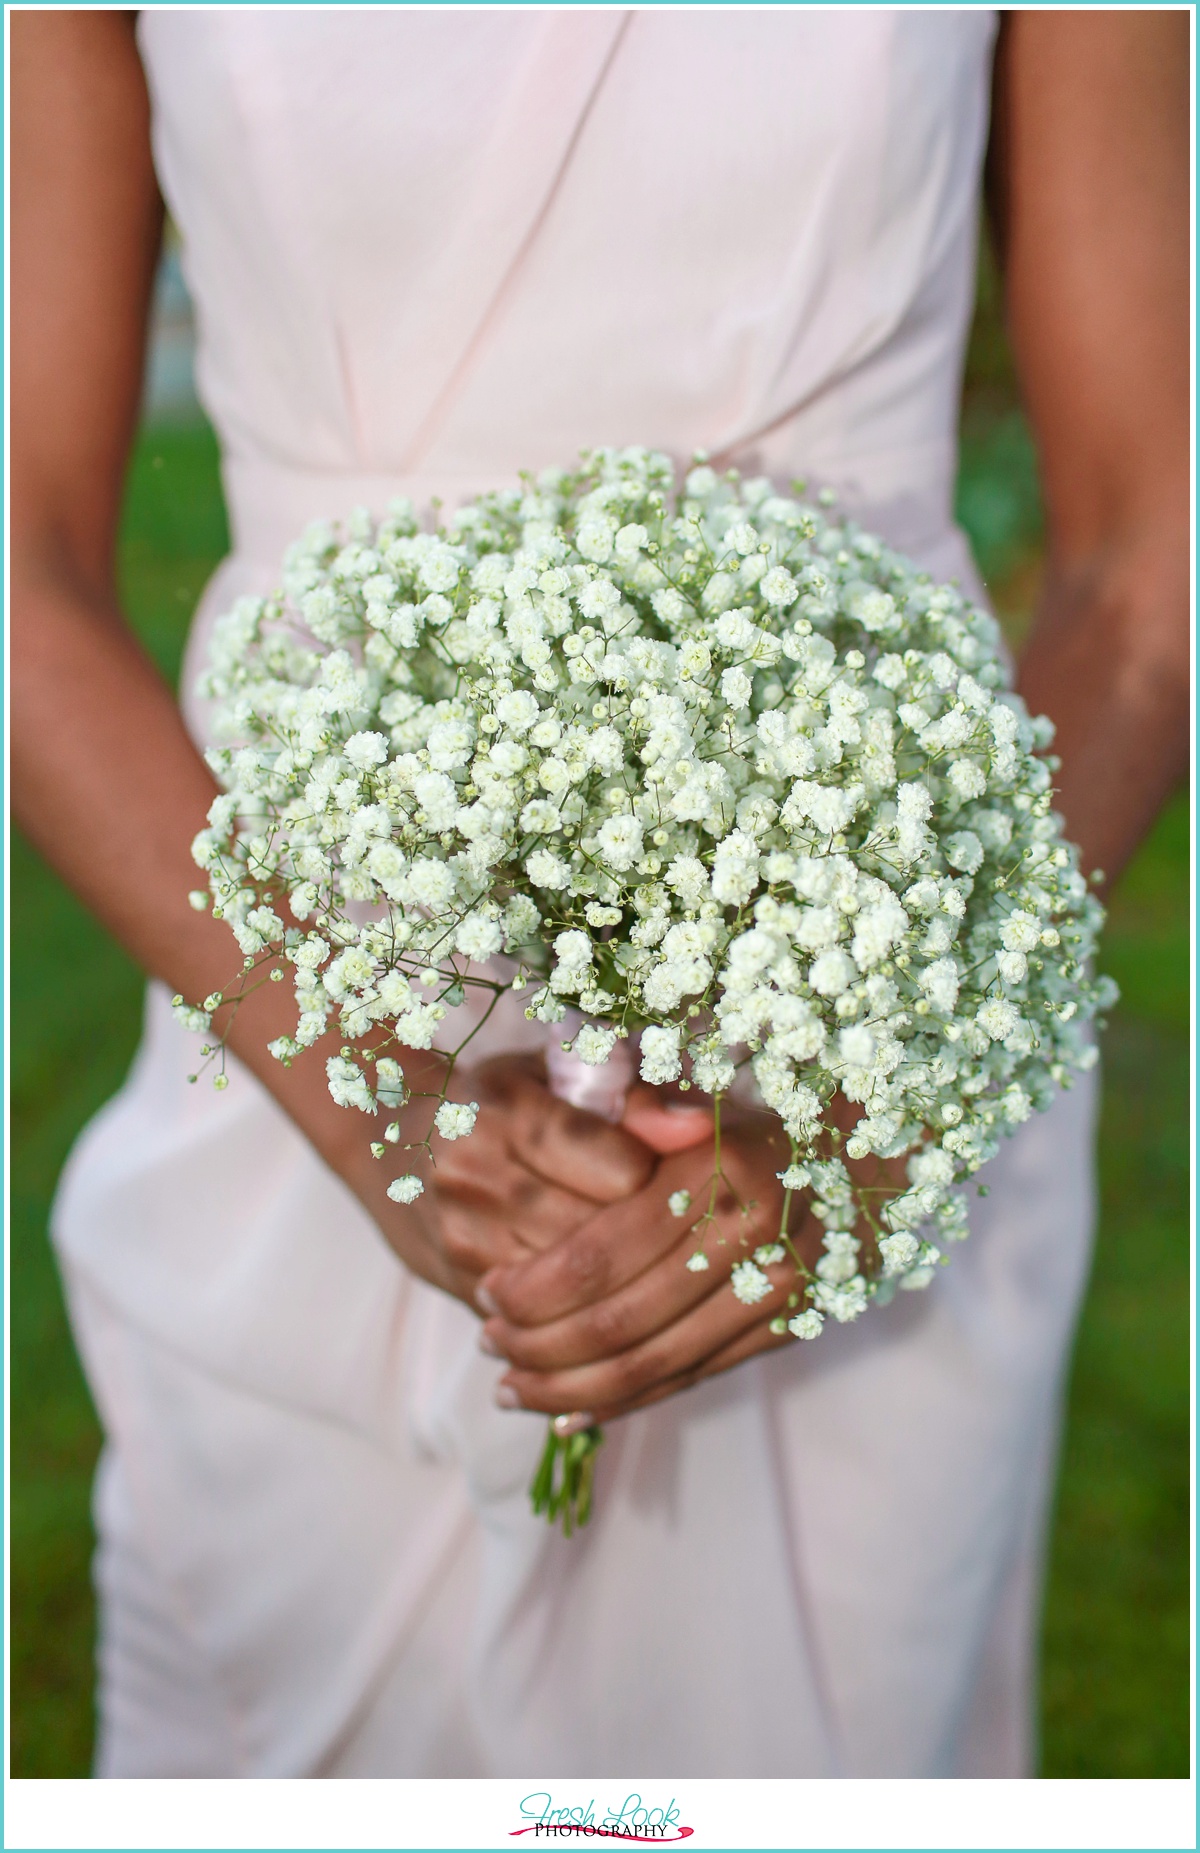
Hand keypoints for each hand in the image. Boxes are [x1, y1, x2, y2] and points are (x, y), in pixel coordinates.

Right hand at [345, 1051, 655, 1310]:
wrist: (389, 1143)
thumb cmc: (498, 1099)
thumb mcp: (559, 1074)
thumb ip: (634, 1097)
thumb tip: (699, 1128)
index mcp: (506, 1110)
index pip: (621, 1167)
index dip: (667, 1178)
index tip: (680, 1171)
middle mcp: (474, 1176)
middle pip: (604, 1235)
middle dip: (656, 1237)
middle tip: (682, 1223)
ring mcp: (464, 1239)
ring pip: (581, 1287)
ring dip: (628, 1277)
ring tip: (652, 1252)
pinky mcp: (465, 1288)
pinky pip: (552, 1318)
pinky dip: (591, 1307)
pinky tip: (611, 1287)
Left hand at [477, 1105, 824, 1422]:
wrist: (857, 1159)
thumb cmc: (750, 1120)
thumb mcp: (695, 1093)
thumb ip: (645, 1105)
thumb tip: (626, 1116)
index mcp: (722, 1170)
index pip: (599, 1256)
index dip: (533, 1286)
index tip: (487, 1290)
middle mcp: (755, 1238)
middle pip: (620, 1323)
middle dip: (539, 1343)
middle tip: (489, 1341)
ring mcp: (775, 1294)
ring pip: (651, 1366)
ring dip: (568, 1387)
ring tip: (511, 1387)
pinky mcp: (784, 1331)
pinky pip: (689, 1379)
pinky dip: (622, 1403)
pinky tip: (567, 1413)